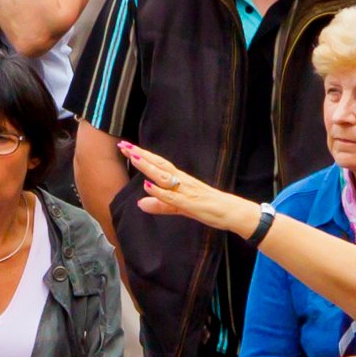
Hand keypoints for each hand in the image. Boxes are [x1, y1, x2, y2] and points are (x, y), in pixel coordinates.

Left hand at [121, 139, 256, 236]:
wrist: (232, 211)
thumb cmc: (208, 207)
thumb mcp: (180, 207)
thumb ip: (161, 205)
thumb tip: (141, 203)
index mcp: (180, 179)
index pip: (158, 164)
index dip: (142, 155)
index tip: (126, 146)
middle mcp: (182, 181)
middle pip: (159, 165)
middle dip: (140, 155)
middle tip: (123, 144)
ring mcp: (186, 191)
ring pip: (164, 177)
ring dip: (148, 167)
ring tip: (133, 157)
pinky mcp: (190, 204)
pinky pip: (173, 197)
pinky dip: (160, 191)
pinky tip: (148, 185)